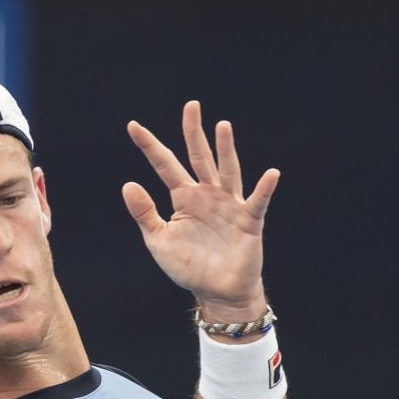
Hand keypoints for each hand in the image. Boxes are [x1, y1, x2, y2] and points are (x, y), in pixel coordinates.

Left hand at [122, 100, 279, 317]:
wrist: (216, 292)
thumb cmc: (189, 267)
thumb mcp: (159, 241)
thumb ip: (145, 213)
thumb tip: (128, 184)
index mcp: (183, 199)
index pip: (165, 166)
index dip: (150, 147)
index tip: (133, 126)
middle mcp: (207, 195)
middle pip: (199, 157)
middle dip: (193, 133)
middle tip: (191, 106)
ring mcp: (229, 205)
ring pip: (227, 171)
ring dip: (225, 150)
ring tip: (222, 126)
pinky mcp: (248, 221)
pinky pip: (257, 202)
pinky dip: (264, 189)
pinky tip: (270, 174)